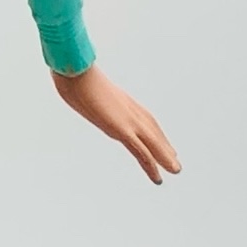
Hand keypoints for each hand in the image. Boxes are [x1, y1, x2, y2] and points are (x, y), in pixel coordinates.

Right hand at [51, 65, 180, 184]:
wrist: (75, 70)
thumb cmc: (73, 72)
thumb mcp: (79, 82)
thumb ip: (81, 86)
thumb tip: (71, 85)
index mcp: (120, 99)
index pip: (142, 116)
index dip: (152, 129)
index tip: (160, 139)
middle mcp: (128, 109)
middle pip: (151, 129)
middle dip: (162, 144)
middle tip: (174, 159)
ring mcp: (127, 119)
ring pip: (152, 142)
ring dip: (164, 157)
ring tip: (175, 170)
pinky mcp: (122, 129)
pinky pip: (141, 151)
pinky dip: (151, 165)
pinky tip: (158, 176)